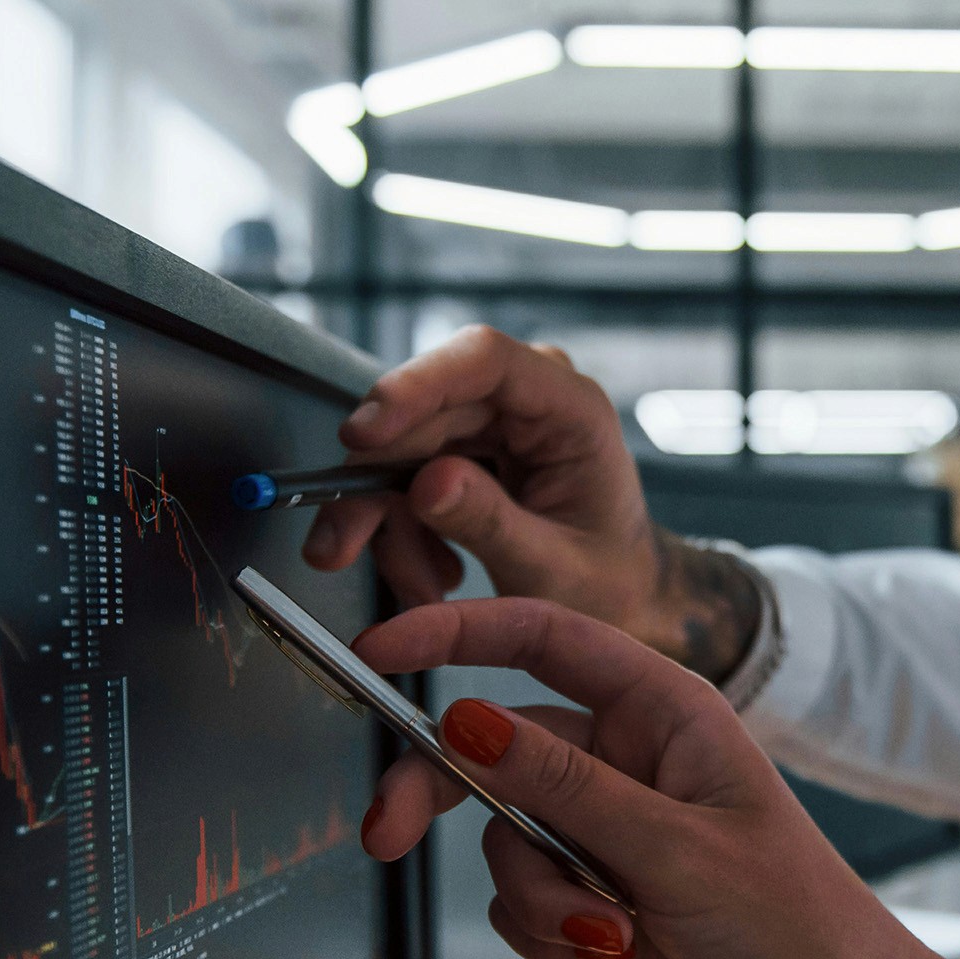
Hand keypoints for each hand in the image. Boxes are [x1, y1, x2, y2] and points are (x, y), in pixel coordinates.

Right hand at [300, 326, 762, 678]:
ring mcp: (490, 422)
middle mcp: (526, 400)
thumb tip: (425, 482)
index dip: (415, 387)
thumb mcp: (552, 570)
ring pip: (398, 451)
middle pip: (421, 412)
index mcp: (571, 407)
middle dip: (372, 486)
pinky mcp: (461, 450)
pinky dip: (401, 533)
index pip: (482, 360)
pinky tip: (434, 575)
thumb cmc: (608, 580)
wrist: (621, 598)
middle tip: (337, 546)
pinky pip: (401, 479)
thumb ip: (490, 524)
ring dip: (389, 526)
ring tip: (422, 588)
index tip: (363, 436)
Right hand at [354, 596, 959, 958]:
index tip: (381, 648)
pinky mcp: (593, 885)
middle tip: (387, 837)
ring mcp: (608, 822)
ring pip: (504, 836)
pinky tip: (606, 949)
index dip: (455, 631)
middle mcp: (630, 755)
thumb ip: (562, 785)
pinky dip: (545, 930)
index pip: (543, 637)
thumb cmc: (794, 918)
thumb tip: (465, 720)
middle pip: (494, 745)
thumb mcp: (673, 847)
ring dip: (537, 895)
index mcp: (666, 709)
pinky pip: (520, 896)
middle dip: (443, 795)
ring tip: (606, 929)